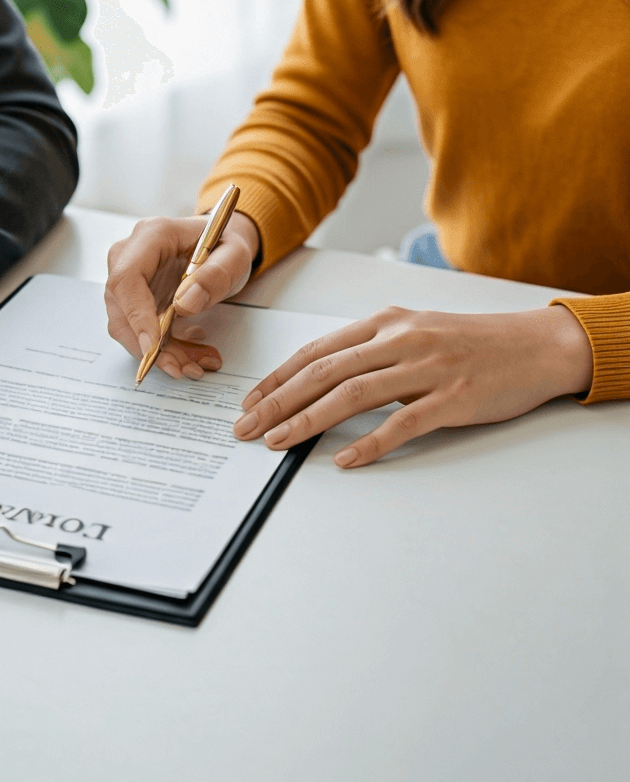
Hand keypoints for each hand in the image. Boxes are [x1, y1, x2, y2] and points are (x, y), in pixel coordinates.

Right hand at [105, 211, 259, 378]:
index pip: (127, 278)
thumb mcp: (235, 255)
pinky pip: (141, 331)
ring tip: (195, 365)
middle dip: (149, 346)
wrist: (220, 245)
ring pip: (129, 327)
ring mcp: (130, 279)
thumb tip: (185, 304)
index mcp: (151, 236)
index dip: (135, 315)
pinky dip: (165, 350)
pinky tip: (191, 355)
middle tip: (182, 367)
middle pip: (122, 308)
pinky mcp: (136, 299)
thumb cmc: (225, 244)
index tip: (153, 346)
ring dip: (160, 353)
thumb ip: (215, 275)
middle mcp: (130, 256)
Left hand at [233, 304, 593, 466]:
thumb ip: (370, 348)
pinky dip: (369, 442)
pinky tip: (343, 458)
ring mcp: (426, 368)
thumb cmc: (470, 341)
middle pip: (324, 372)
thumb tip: (321, 376)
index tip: (250, 400)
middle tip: (247, 427)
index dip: (278, 377)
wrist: (535, 345)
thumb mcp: (413, 331)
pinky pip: (402, 422)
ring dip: (308, 420)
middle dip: (277, 401)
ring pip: (353, 393)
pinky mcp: (452, 398)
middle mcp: (400, 340)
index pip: (316, 351)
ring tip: (277, 442)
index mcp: (385, 323)